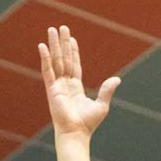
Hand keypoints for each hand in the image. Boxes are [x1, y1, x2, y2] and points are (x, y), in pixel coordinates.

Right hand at [38, 24, 118, 139]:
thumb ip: (107, 90)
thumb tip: (118, 79)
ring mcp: (57, 86)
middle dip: (62, 43)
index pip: (74, 65)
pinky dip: (45, 58)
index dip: (73, 51)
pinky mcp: (51, 89)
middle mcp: (65, 84)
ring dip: (53, 45)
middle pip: (64, 59)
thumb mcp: (102, 104)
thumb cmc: (88, 123)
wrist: (76, 133)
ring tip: (52, 29)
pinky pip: (47, 70)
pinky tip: (43, 46)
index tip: (71, 39)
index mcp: (76, 87)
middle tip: (61, 27)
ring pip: (55, 60)